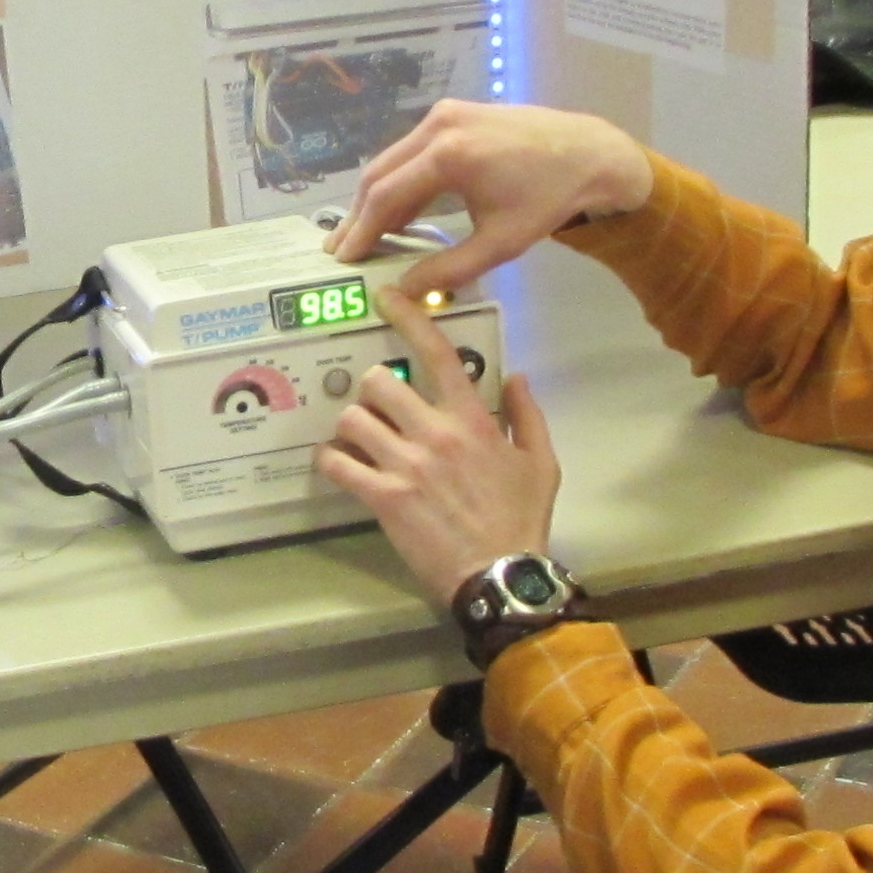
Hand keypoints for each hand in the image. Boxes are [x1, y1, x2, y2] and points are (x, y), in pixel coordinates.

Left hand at [319, 294, 561, 605]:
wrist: (501, 573)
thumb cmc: (522, 517)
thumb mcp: (541, 462)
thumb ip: (527, 414)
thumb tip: (516, 378)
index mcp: (472, 419)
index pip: (438, 354)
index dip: (409, 318)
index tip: (387, 299)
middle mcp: (435, 433)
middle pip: (378, 381)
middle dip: (372, 390)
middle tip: (378, 409)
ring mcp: (405, 465)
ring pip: (352, 418)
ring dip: (350, 427)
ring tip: (358, 441)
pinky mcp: (383, 497)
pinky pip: (337, 464)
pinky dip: (331, 461)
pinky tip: (339, 465)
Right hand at [329, 99, 652, 289]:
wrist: (587, 152)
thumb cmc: (547, 198)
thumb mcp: (501, 242)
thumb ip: (449, 268)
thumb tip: (405, 290)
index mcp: (449, 154)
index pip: (386, 195)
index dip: (361, 230)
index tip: (344, 259)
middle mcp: (439, 125)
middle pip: (379, 173)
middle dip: (358, 214)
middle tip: (340, 249)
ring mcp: (445, 114)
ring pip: (392, 160)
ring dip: (376, 197)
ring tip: (361, 233)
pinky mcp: (452, 113)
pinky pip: (411, 150)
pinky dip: (399, 180)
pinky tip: (395, 210)